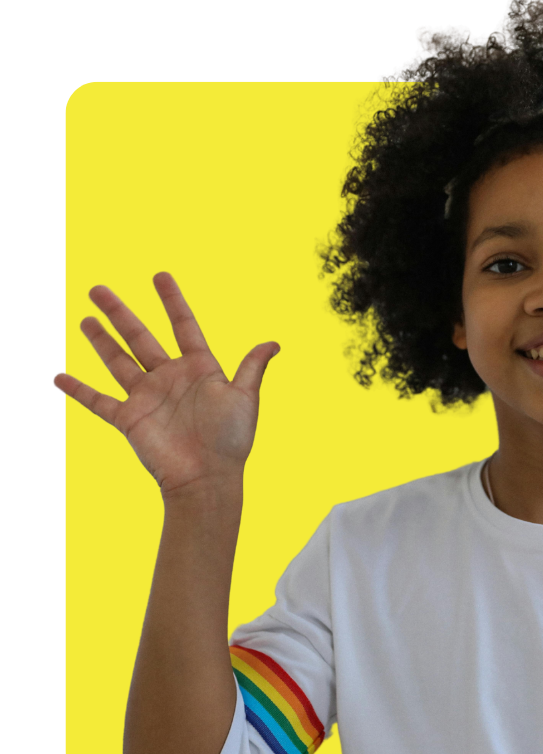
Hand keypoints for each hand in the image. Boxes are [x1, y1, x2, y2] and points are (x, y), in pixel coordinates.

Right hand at [56, 272, 279, 498]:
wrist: (207, 478)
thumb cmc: (231, 440)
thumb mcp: (245, 397)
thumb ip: (252, 367)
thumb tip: (274, 342)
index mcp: (200, 368)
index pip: (183, 325)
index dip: (172, 301)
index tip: (159, 275)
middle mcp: (170, 378)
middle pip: (140, 337)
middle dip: (120, 313)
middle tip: (98, 288)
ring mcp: (148, 397)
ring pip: (118, 361)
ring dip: (101, 340)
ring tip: (86, 317)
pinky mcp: (130, 420)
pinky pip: (99, 401)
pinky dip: (77, 390)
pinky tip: (58, 376)